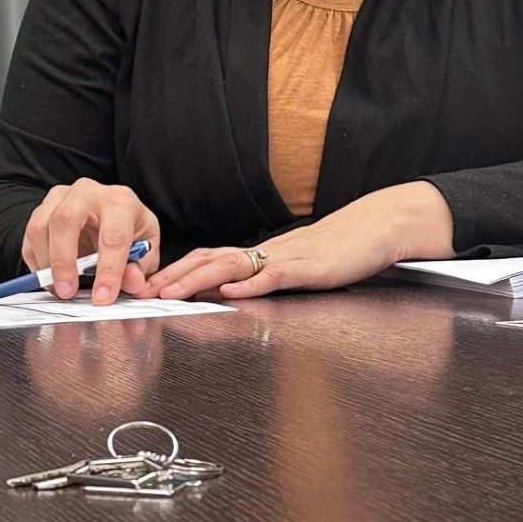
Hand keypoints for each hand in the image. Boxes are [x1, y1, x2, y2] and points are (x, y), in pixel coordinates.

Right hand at [22, 179, 160, 302]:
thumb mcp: (144, 249)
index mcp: (120, 201)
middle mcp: (87, 193)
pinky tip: (50, 277)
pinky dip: (35, 262)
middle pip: (65, 219)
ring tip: (59, 288)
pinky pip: (29, 238)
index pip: (113, 235)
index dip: (108, 270)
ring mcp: (60, 198)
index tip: (103, 297)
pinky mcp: (42, 210)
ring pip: (39, 228)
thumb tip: (132, 282)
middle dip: (63, 261)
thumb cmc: (127, 230)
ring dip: (45, 264)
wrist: (108, 214)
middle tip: (67, 292)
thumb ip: (139, 268)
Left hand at [145, 182, 454, 301]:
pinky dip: (249, 284)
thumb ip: (265, 276)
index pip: (211, 258)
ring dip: (198, 280)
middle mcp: (266, 253)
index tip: (151, 284)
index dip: (179, 271)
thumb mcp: (295, 266)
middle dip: (175, 276)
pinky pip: (274, 276)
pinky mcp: (309, 269)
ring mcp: (286, 259)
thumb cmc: (340, 249)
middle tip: (145, 290)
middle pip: (211, 260)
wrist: (377, 227)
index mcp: (262, 253)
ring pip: (233, 266)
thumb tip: (233, 289)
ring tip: (172, 294)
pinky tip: (230, 292)